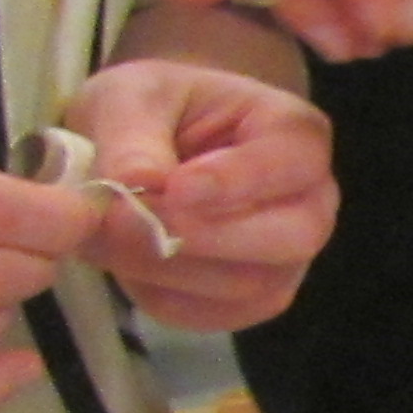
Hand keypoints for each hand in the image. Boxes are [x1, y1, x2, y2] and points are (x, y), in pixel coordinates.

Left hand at [62, 60, 337, 331]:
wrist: (153, 144)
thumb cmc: (156, 108)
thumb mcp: (131, 97)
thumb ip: (133, 136)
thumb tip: (136, 183)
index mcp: (294, 135)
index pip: (294, 162)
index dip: (239, 181)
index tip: (177, 188)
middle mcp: (310, 202)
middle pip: (293, 238)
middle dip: (204, 236)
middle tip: (125, 220)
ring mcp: (288, 258)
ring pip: (250, 285)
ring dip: (165, 267)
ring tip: (102, 234)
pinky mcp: (253, 298)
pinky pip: (214, 315)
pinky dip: (160, 295)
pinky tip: (126, 259)